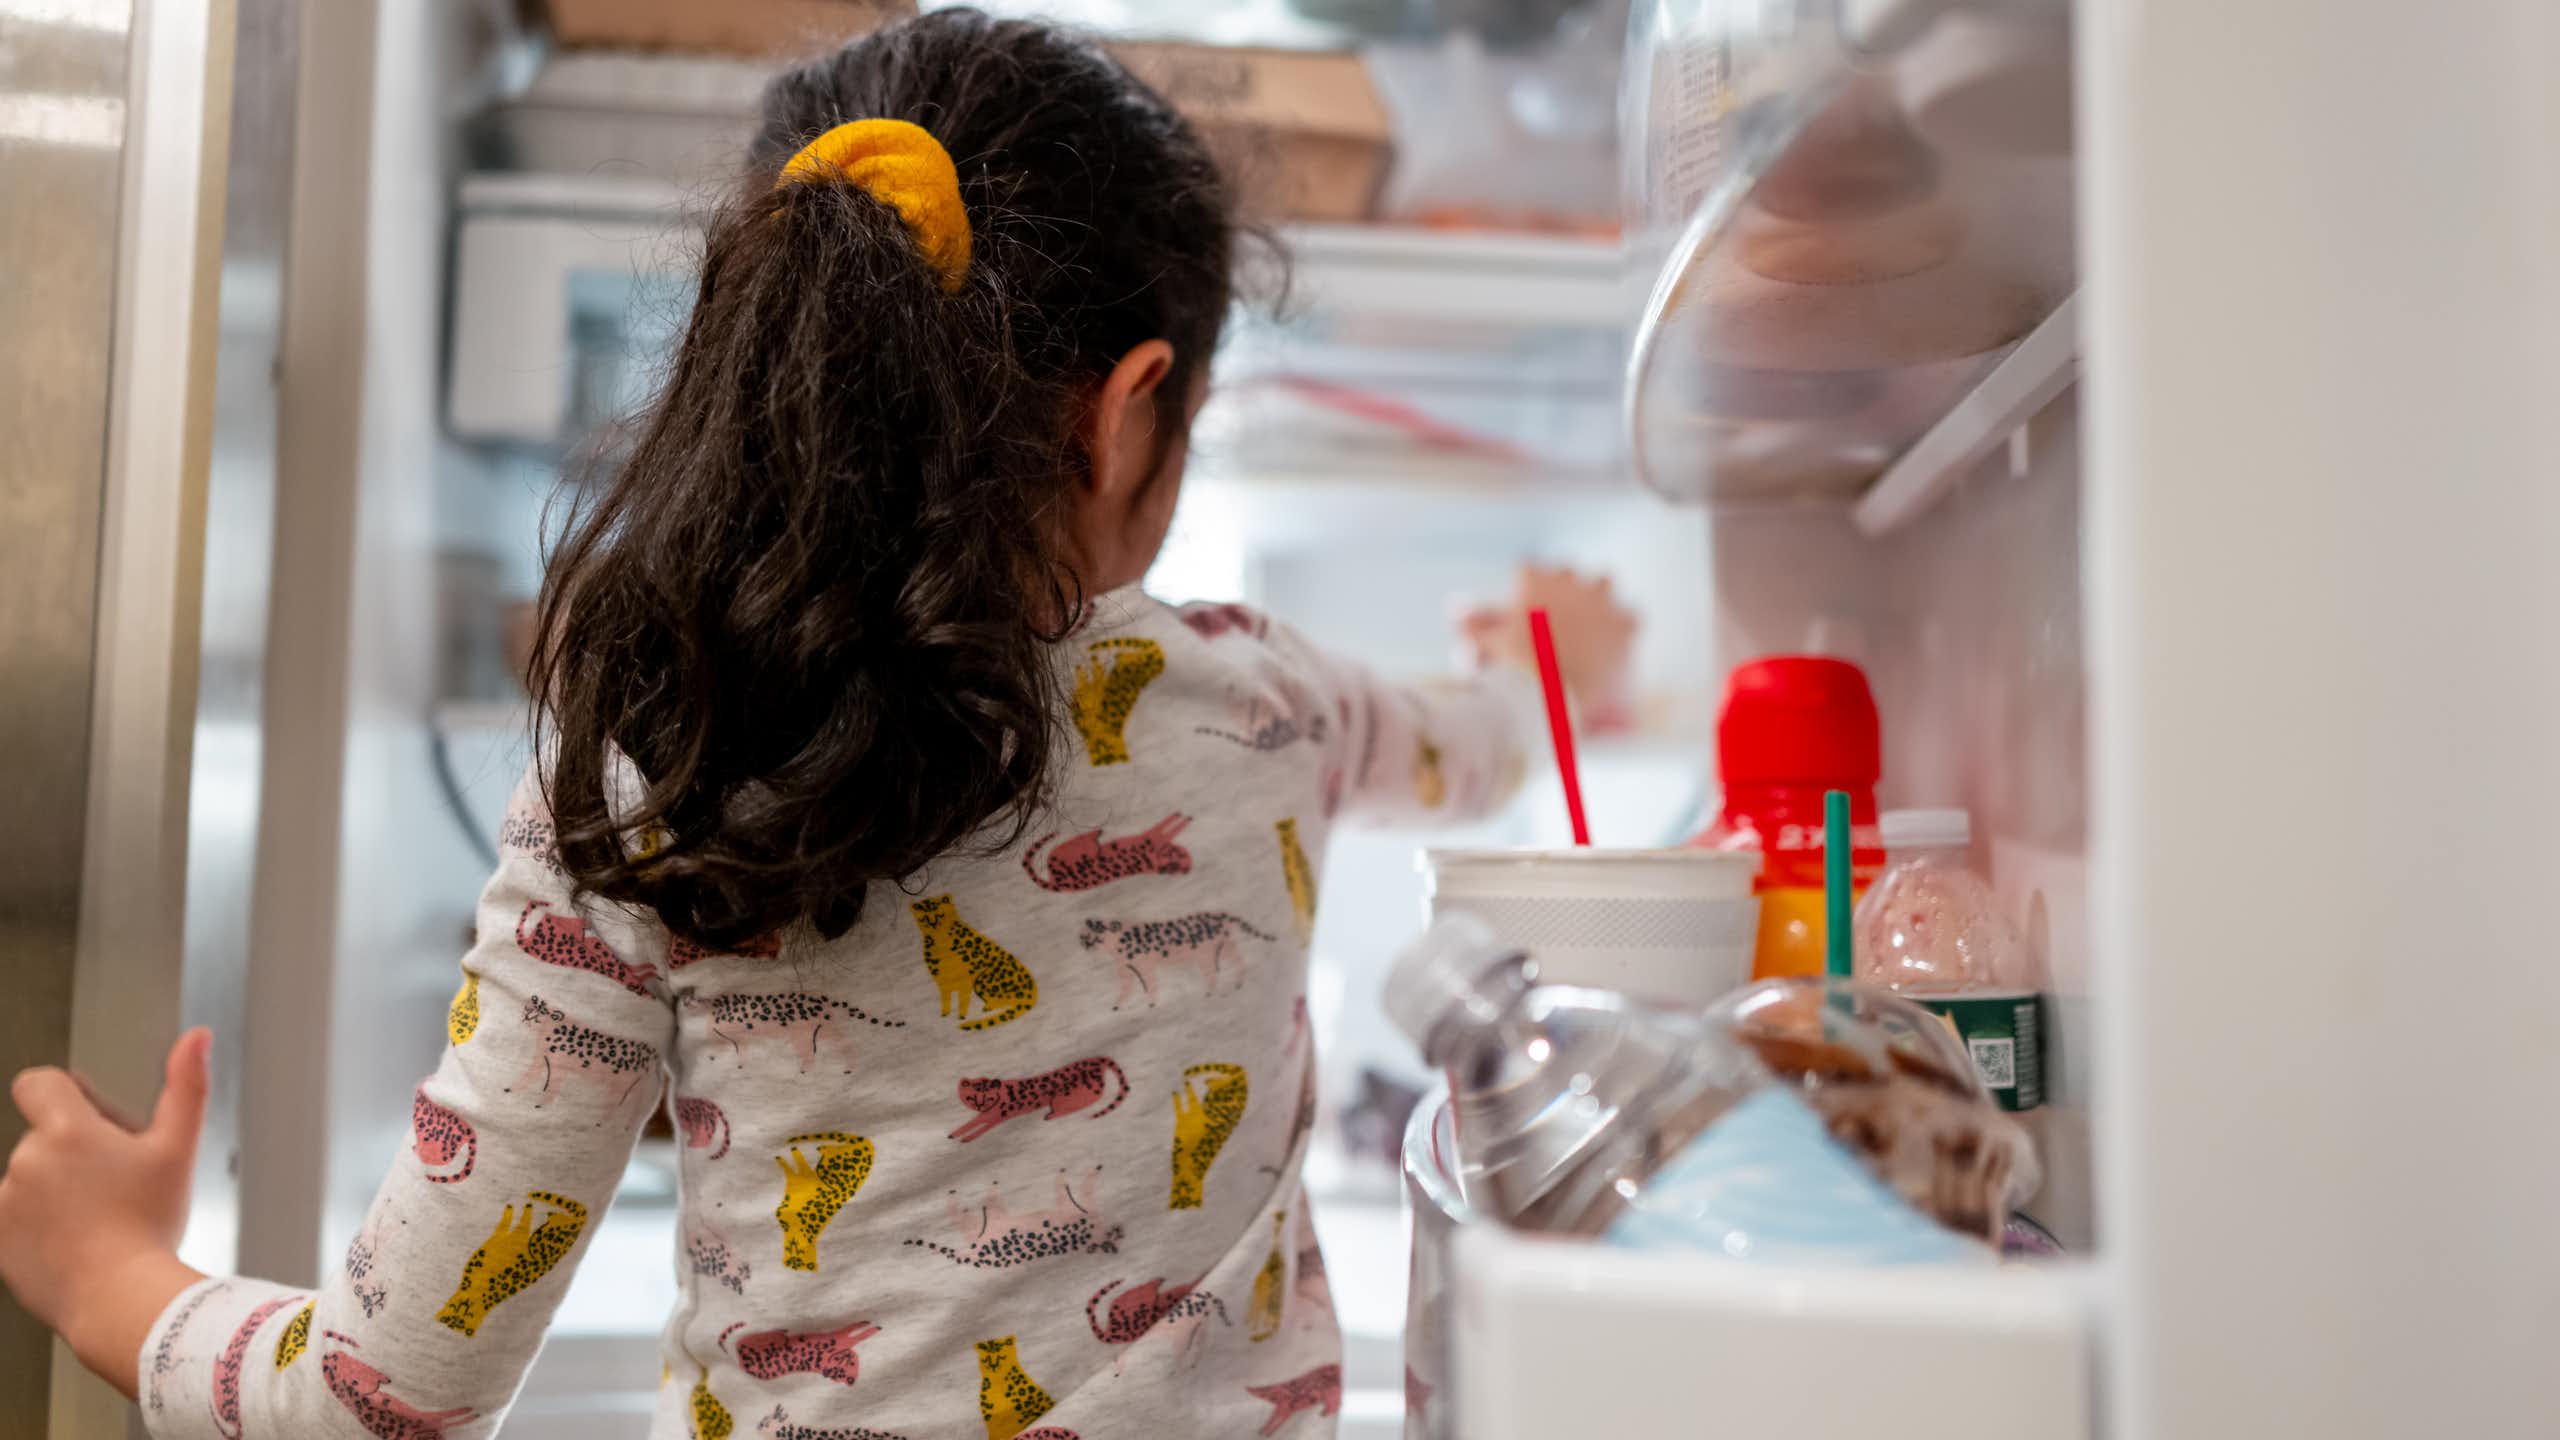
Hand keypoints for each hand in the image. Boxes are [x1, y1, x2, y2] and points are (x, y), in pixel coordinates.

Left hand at [0, 1029, 211, 1398]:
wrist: (119, 1300)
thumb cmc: (151, 1225)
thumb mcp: (179, 1150)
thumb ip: (187, 1085)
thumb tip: (197, 1035)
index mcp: (67, 1131)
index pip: (39, 1083)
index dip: (66, 1093)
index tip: (93, 1122)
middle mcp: (26, 1161)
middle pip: (47, 1137)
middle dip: (78, 1152)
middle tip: (119, 1184)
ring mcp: (6, 1203)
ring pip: (32, 1180)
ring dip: (58, 1190)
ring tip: (100, 1220)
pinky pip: (17, 1220)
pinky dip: (40, 1227)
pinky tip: (77, 1243)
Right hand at [1458, 564, 1639, 730]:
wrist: (1550, 696)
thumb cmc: (1511, 669)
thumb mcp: (1486, 642)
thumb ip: (1473, 621)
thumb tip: (1453, 607)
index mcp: (1532, 577)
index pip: (1528, 571)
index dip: (1525, 592)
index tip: (1525, 614)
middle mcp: (1569, 578)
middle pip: (1567, 571)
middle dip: (1563, 589)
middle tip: (1556, 620)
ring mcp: (1600, 597)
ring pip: (1603, 582)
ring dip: (1596, 598)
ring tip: (1589, 624)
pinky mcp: (1626, 621)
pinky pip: (1630, 616)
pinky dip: (1621, 629)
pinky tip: (1611, 646)